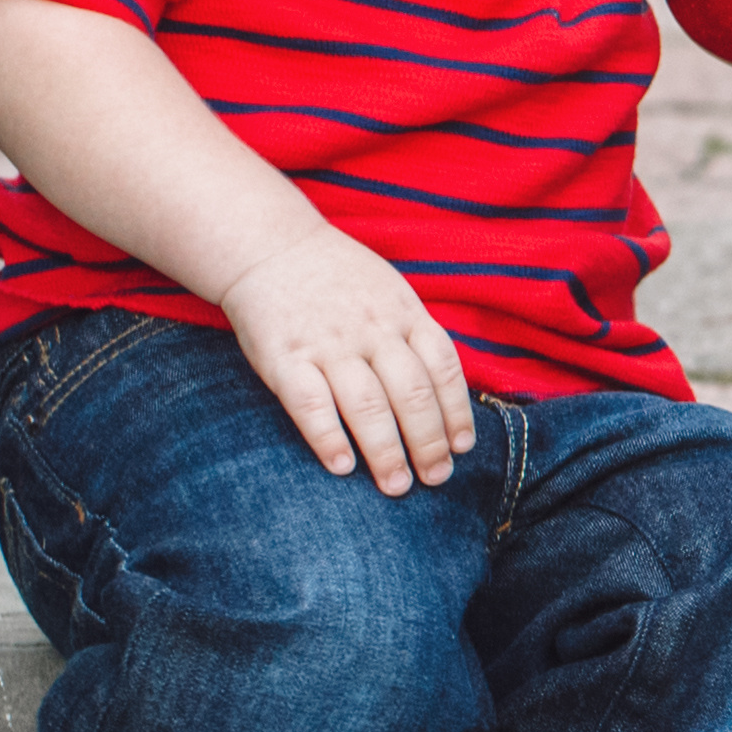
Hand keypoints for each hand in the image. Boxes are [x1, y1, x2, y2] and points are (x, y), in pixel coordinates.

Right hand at [208, 219, 476, 494]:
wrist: (270, 245)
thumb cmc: (337, 278)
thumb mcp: (389, 291)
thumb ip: (414, 335)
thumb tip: (445, 393)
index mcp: (403, 313)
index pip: (443, 368)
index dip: (457, 412)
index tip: (462, 447)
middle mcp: (372, 330)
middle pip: (412, 394)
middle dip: (428, 443)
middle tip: (436, 479)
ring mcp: (329, 344)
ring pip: (368, 405)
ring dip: (386, 451)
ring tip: (396, 486)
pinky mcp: (285, 357)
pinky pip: (311, 404)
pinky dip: (329, 438)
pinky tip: (342, 466)